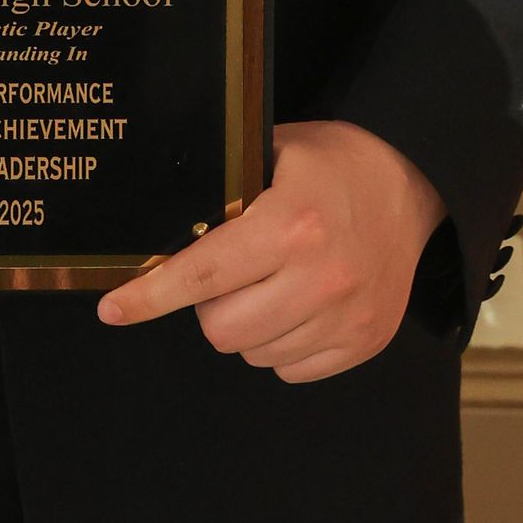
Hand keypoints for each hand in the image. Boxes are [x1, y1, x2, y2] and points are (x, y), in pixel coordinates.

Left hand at [95, 119, 445, 381]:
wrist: (409, 181)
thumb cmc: (330, 163)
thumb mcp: (272, 152)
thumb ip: (225, 191)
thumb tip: (162, 225)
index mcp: (290, 224)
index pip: (202, 274)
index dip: (150, 295)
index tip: (112, 310)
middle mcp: (320, 277)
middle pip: (221, 329)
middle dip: (208, 304)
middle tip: (225, 272)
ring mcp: (347, 316)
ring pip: (254, 354)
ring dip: (246, 325)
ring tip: (268, 281)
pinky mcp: (365, 341)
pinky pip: (291, 370)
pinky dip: (281, 344)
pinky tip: (296, 303)